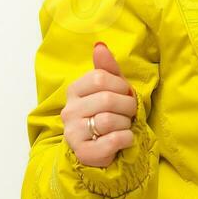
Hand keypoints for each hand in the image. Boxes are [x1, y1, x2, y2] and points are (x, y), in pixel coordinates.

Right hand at [62, 41, 139, 168]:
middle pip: (106, 99)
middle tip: (129, 113)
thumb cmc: (108, 114)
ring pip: (109, 120)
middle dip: (127, 106)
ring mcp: (73, 133)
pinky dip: (126, 139)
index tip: (124, 94)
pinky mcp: (83, 153)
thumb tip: (100, 45)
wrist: (101, 148)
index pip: (99, 78)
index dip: (120, 85)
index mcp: (74, 91)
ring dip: (126, 123)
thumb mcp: (110, 88)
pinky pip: (113, 140)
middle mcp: (69, 111)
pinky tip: (125, 139)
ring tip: (124, 126)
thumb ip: (106, 67)